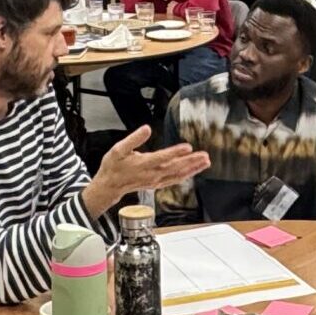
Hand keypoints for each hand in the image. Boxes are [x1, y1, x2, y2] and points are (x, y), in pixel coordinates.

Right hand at [85, 127, 208, 215]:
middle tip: (205, 156)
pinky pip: (174, 180)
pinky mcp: (157, 184)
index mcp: (142, 164)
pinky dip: (186, 176)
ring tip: (205, 162)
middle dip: (191, 162)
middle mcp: (151, 174)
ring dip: (193, 169)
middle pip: (175, 168)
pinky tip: (194, 171)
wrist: (110, 185)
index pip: (162, 158)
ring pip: (177, 175)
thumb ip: (134, 138)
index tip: (188, 147)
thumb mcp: (118, 149)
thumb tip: (147, 129)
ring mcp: (155, 181)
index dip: (175, 153)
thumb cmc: (114, 166)